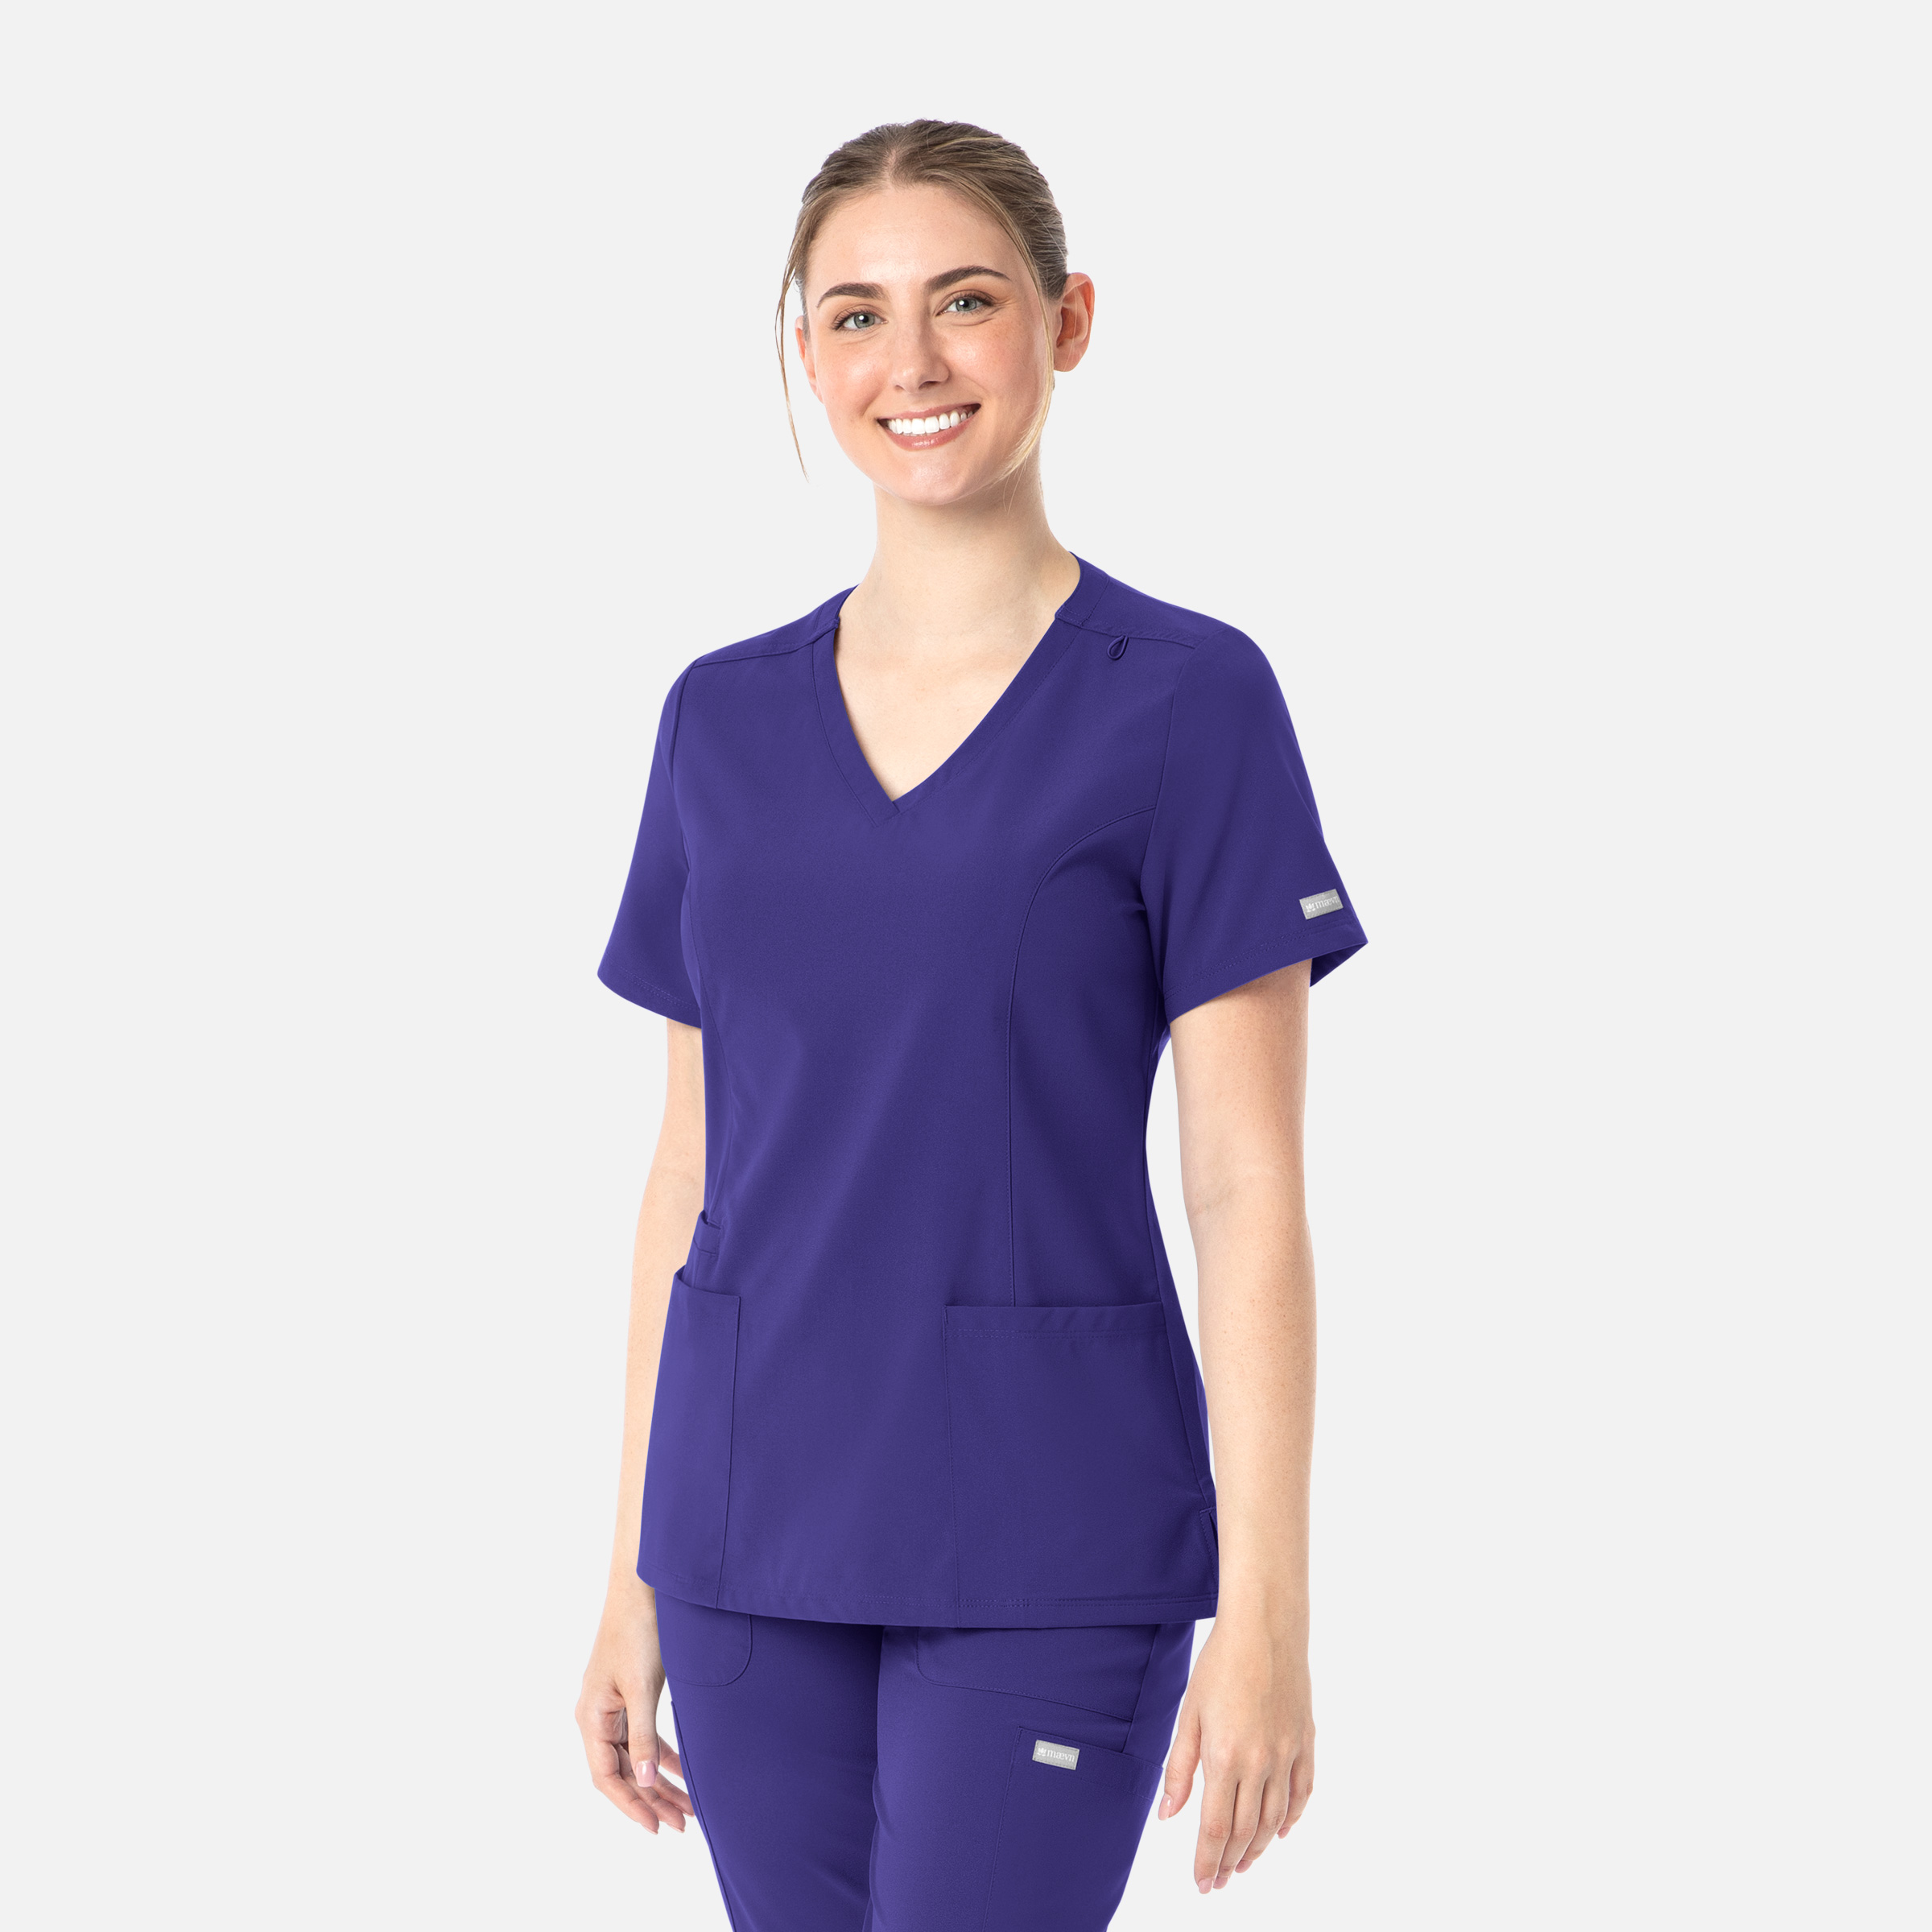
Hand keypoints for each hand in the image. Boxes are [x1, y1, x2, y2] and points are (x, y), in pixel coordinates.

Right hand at [575, 1580, 695, 1833]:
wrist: (642, 1585)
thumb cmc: (638, 1630)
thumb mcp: (642, 1686)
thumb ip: (643, 1734)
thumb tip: (646, 1781)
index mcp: (591, 1716)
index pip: (607, 1776)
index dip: (631, 1805)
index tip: (656, 1828)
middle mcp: (597, 1715)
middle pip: (623, 1771)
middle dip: (651, 1799)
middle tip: (682, 1824)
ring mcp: (613, 1705)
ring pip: (636, 1755)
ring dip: (660, 1780)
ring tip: (688, 1807)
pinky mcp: (630, 1693)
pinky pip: (644, 1735)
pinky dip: (663, 1753)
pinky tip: (683, 1770)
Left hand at [1156, 1613, 1313, 1891]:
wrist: (1264, 1628)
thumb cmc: (1220, 1664)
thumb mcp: (1189, 1714)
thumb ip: (1179, 1768)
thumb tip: (1168, 1815)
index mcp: (1226, 1757)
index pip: (1216, 1828)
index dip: (1206, 1861)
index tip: (1200, 1882)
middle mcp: (1260, 1762)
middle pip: (1246, 1831)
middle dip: (1230, 1862)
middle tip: (1218, 1881)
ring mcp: (1288, 1753)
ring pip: (1275, 1818)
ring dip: (1259, 1848)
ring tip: (1243, 1864)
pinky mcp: (1306, 1741)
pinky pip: (1303, 1792)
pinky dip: (1293, 1818)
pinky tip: (1282, 1831)